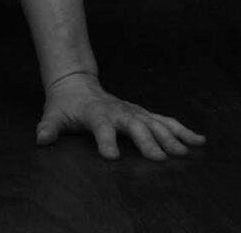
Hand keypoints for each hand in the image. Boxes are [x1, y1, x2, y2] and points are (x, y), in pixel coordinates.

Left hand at [35, 72, 206, 159]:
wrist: (76, 82)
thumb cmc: (65, 104)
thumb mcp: (52, 115)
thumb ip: (48, 127)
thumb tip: (41, 138)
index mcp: (96, 113)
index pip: (101, 126)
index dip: (105, 140)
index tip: (111, 156)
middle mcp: (118, 111)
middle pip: (135, 125)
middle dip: (147, 141)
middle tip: (160, 159)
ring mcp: (133, 111)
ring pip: (155, 123)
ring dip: (171, 137)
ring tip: (186, 151)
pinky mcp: (142, 113)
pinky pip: (165, 121)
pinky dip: (182, 130)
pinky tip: (199, 140)